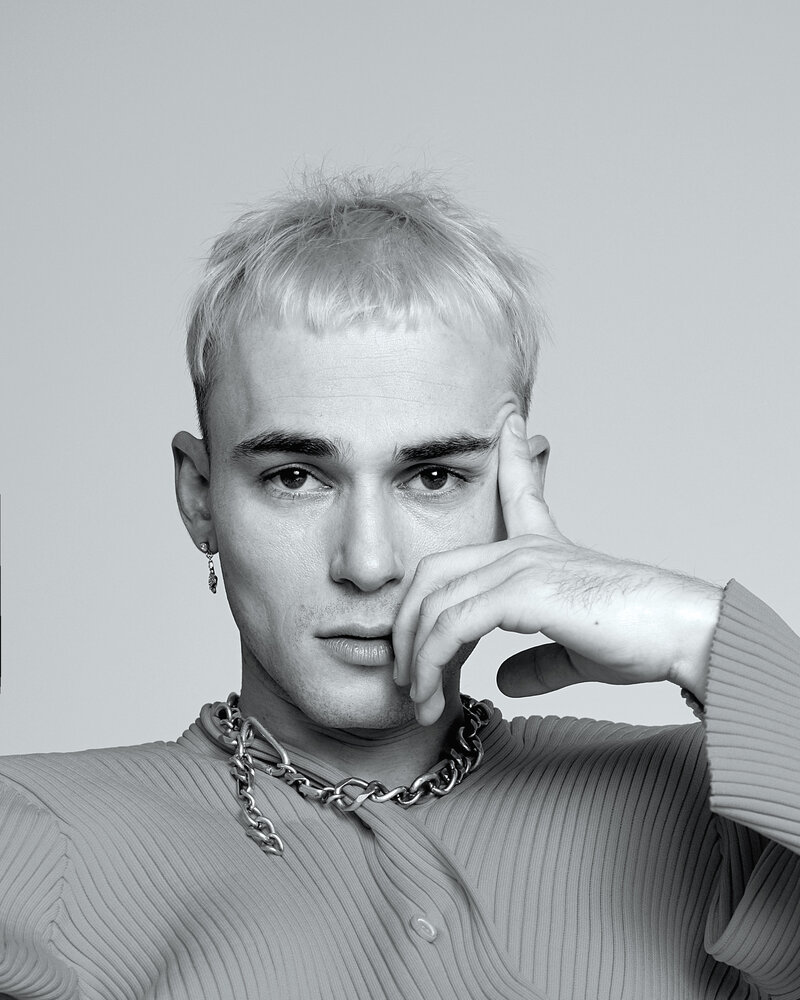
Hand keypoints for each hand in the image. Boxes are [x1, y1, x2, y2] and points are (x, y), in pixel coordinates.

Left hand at [392, 413, 721, 724]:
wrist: (681, 634)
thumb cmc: (640, 638)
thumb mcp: (576, 650)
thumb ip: (536, 661)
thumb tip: (504, 679)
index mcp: (542, 549)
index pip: (518, 490)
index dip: (511, 456)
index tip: (508, 423)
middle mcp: (525, 548)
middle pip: (434, 572)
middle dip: (407, 622)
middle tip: (402, 671)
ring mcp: (521, 564)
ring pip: (435, 603)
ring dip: (415, 657)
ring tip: (414, 699)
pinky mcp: (522, 591)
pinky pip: (453, 624)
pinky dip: (432, 659)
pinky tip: (429, 689)